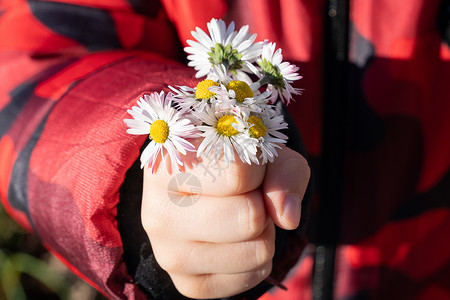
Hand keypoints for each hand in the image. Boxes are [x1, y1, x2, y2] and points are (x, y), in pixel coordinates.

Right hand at [141, 144, 309, 298]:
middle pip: (248, 218)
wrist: (200, 191)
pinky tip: (233, 239)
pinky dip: (256, 258)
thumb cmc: (231, 163)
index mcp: (168, 166)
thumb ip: (282, 170)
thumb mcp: (262, 149)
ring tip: (239, 215)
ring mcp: (169, 254)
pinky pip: (251, 277)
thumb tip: (287, 217)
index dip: (258, 168)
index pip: (240, 174)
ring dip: (262, 233)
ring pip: (256, 252)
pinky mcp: (187, 284)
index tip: (244, 163)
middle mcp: (159, 212)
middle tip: (246, 195)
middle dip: (262, 204)